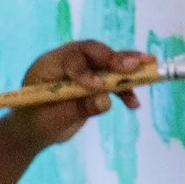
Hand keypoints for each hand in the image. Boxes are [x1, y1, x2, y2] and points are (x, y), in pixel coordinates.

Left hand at [0, 38, 157, 145]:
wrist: (34, 130)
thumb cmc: (36, 123)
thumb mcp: (53, 120)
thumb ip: (78, 109)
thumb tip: (106, 100)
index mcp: (49, 64)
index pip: (71, 58)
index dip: (86, 70)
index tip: (98, 87)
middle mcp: (67, 60)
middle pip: (94, 53)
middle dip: (116, 59)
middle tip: (136, 64)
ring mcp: (82, 69)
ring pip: (107, 63)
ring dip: (128, 69)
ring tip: (150, 72)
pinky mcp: (94, 80)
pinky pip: (113, 80)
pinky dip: (125, 89)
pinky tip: (134, 103)